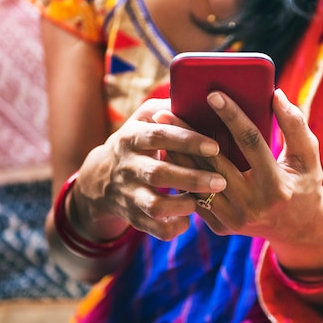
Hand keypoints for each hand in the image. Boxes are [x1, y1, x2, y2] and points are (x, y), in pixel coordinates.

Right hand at [74, 98, 225, 240]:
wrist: (100, 178)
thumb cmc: (138, 141)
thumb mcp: (145, 118)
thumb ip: (169, 107)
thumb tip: (200, 93)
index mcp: (133, 137)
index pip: (160, 136)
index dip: (187, 141)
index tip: (215, 147)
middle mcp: (128, 166)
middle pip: (159, 173)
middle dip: (192, 178)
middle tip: (221, 181)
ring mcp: (129, 193)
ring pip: (155, 205)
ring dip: (183, 205)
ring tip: (203, 200)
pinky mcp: (133, 216)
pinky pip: (154, 228)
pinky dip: (173, 227)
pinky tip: (188, 219)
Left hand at [157, 89, 322, 271]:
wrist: (298, 231)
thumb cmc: (305, 186)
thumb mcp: (308, 158)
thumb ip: (295, 126)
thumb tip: (276, 94)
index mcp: (277, 186)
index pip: (251, 142)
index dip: (232, 116)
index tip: (213, 94)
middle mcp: (253, 206)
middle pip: (214, 163)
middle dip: (188, 135)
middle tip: (166, 111)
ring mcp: (235, 220)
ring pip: (198, 182)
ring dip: (178, 156)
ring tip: (160, 131)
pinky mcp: (222, 227)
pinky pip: (197, 198)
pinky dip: (182, 176)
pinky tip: (169, 156)